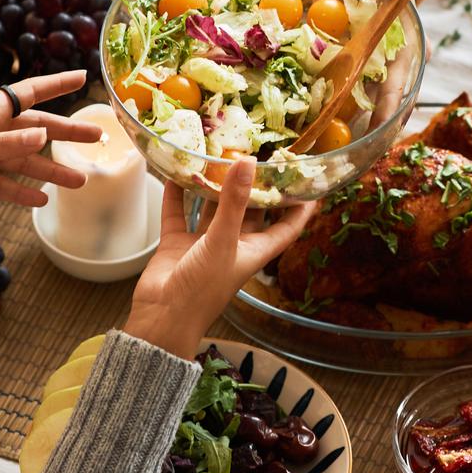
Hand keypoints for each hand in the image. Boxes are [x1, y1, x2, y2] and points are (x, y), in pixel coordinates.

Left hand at [0, 71, 100, 206]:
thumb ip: (6, 144)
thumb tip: (44, 135)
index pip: (30, 93)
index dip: (57, 84)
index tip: (83, 77)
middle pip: (37, 128)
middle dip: (67, 132)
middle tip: (97, 136)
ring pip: (25, 162)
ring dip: (52, 170)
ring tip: (80, 181)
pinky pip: (3, 185)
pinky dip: (21, 193)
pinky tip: (42, 200)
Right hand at [125, 159, 314, 355]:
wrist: (162, 318)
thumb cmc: (202, 289)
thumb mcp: (223, 242)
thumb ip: (234, 202)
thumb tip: (247, 163)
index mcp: (254, 251)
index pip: (287, 227)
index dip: (300, 207)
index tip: (309, 182)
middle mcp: (232, 245)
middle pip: (249, 211)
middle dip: (253, 186)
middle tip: (256, 154)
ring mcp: (204, 245)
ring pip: (212, 209)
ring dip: (212, 187)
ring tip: (215, 156)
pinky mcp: (177, 244)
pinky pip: (179, 214)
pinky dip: (176, 196)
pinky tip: (174, 173)